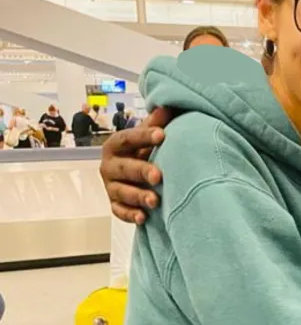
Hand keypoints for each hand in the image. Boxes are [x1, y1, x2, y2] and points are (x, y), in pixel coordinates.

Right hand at [101, 107, 173, 224]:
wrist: (136, 176)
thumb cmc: (144, 152)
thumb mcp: (148, 137)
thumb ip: (155, 123)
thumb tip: (167, 106)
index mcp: (116, 145)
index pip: (127, 138)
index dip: (143, 136)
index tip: (162, 135)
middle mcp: (109, 166)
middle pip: (123, 168)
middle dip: (141, 171)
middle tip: (158, 176)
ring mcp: (111, 186)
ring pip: (121, 192)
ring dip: (137, 197)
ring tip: (155, 201)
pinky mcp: (115, 204)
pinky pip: (119, 211)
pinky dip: (130, 215)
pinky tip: (144, 218)